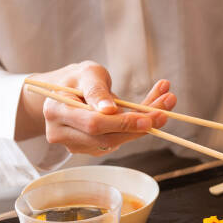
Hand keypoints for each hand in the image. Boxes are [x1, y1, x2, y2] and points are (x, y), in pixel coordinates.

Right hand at [16, 61, 176, 155]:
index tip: (150, 117)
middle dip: (139, 126)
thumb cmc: (78, 78)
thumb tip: (109, 109)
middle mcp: (61, 133)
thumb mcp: (89, 73)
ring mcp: (74, 145)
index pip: (94, 123)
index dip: (123, 123)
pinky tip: (151, 114)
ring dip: (142, 128)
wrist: (67, 90)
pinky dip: (136, 130)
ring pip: (114, 143)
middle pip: (106, 138)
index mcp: (57, 111)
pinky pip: (116, 142)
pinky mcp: (89, 150)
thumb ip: (97, 89)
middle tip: (166, 111)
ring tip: (165, 105)